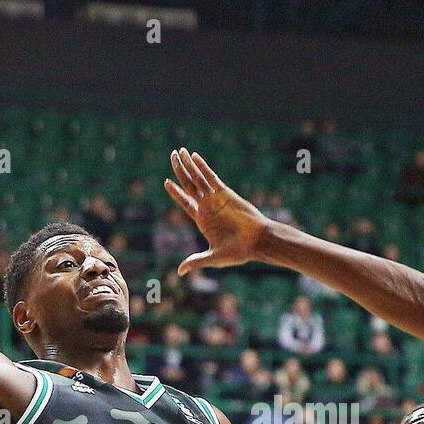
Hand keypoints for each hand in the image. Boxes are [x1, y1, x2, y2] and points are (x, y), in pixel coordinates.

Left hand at [164, 148, 270, 274]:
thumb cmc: (238, 252)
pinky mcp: (225, 193)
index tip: (166, 182)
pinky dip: (202, 167)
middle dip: (180, 171)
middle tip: (172, 156)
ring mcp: (216, 198)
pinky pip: (211, 177)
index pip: (185, 202)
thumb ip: (196, 261)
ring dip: (188, 165)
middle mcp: (208, 207)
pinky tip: (194, 156)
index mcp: (202, 220)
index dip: (175, 192)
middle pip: (189, 185)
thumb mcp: (213, 257)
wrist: (258, 242)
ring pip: (198, 178)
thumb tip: (179, 272)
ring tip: (179, 151)